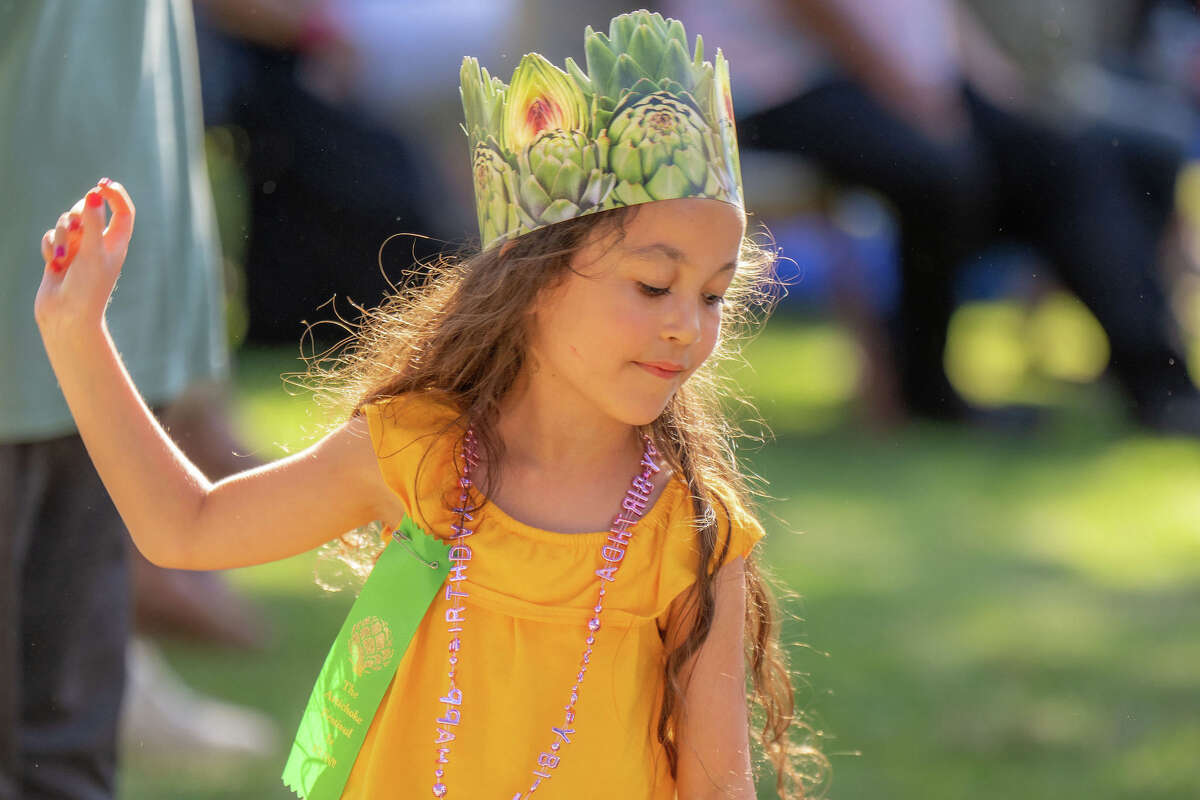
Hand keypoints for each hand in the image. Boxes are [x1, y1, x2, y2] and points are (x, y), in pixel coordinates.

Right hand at [34, 178, 135, 340]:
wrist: (66, 317)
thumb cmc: (87, 288)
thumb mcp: (92, 253)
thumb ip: (94, 223)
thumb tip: (96, 195)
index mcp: (117, 243)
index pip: (123, 211)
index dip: (115, 195)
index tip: (102, 184)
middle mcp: (99, 244)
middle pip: (89, 211)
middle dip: (78, 215)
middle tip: (78, 228)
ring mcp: (78, 249)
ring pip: (67, 222)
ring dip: (62, 235)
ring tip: (62, 257)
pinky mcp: (60, 255)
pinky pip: (51, 236)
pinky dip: (50, 246)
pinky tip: (53, 264)